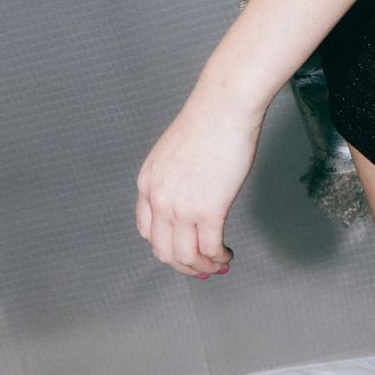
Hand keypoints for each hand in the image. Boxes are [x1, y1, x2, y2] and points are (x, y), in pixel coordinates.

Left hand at [135, 87, 263, 279]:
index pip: (146, 231)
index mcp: (147, 184)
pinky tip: (227, 255)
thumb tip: (194, 196)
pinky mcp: (209, 210)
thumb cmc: (208, 120)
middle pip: (163, 251)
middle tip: (201, 268)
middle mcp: (159, 200)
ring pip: (186, 256)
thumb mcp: (173, 153)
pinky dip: (219, 258)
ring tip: (218, 264)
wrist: (225, 106)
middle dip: (183, 266)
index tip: (182, 249)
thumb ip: (174, 178)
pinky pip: (210, 248)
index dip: (165, 246)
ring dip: (202, 267)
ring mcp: (182, 208)